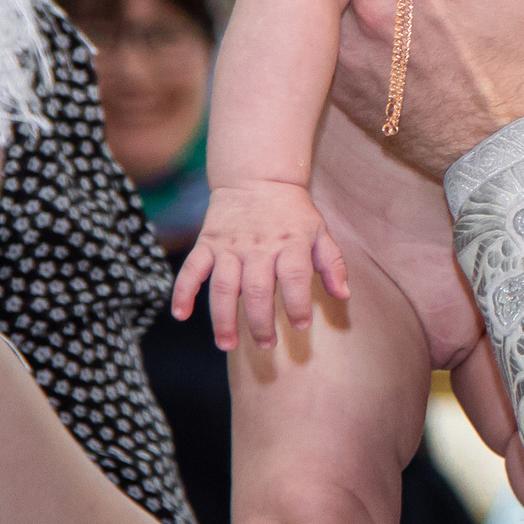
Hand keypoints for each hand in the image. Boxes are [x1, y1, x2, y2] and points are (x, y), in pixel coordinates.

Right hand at [170, 181, 350, 348]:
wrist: (258, 178)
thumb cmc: (292, 212)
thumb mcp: (319, 231)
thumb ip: (332, 263)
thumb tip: (344, 295)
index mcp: (290, 243)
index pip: (295, 278)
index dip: (298, 304)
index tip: (301, 326)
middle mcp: (259, 247)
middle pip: (258, 289)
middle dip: (260, 322)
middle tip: (266, 346)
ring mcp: (230, 246)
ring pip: (224, 286)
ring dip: (223, 318)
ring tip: (227, 344)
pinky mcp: (207, 243)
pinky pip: (192, 269)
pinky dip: (183, 291)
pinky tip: (180, 314)